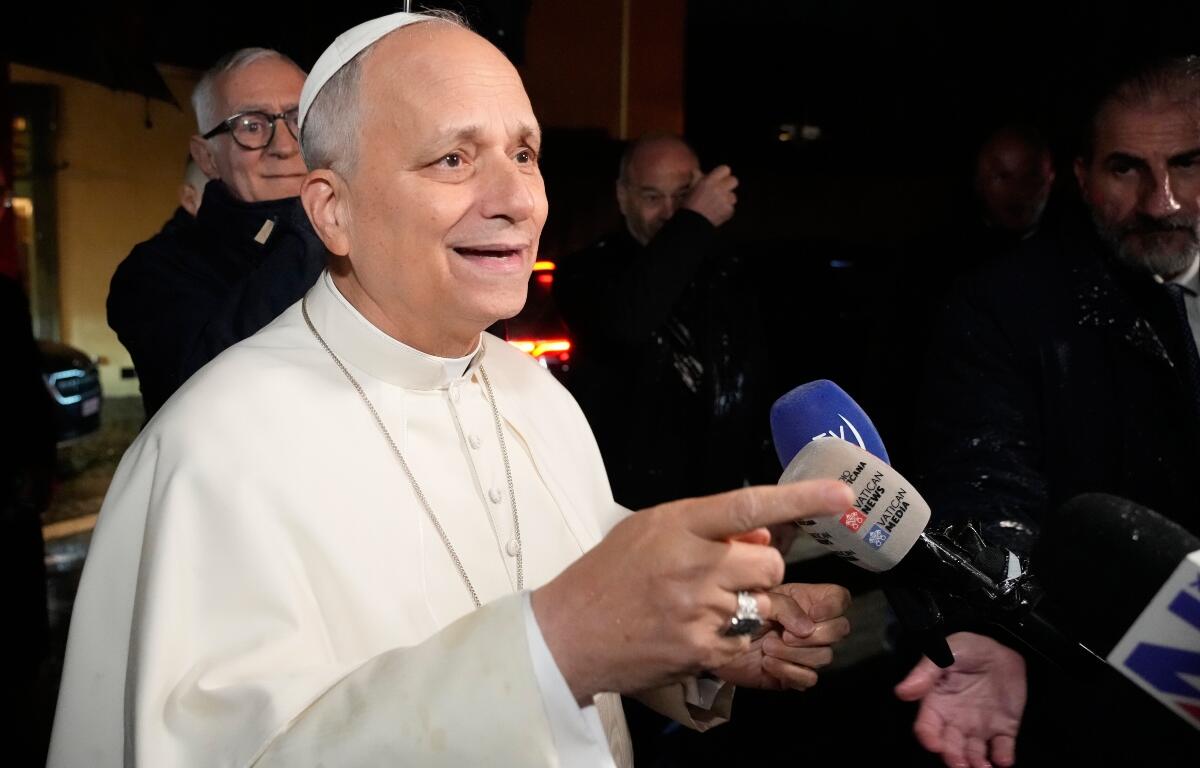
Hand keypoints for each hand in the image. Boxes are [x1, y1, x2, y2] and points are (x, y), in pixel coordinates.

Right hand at [532, 481, 852, 703]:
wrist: (568, 633)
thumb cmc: (607, 575)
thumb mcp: (649, 529)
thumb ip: (706, 526)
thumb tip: (764, 532)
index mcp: (678, 524)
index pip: (750, 504)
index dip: (802, 498)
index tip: (843, 494)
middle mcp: (693, 564)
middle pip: (769, 563)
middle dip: (758, 570)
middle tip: (723, 576)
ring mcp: (700, 610)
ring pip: (762, 604)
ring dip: (745, 605)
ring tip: (700, 607)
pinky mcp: (703, 650)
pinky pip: (746, 639)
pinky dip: (731, 636)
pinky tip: (694, 631)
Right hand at [682, 165, 737, 226]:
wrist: (691, 224)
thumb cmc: (689, 206)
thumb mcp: (690, 189)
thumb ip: (696, 178)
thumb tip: (697, 171)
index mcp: (709, 181)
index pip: (725, 169)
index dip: (723, 174)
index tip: (720, 179)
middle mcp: (719, 189)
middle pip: (734, 180)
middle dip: (729, 185)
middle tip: (722, 191)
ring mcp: (725, 200)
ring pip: (734, 196)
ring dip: (727, 200)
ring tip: (717, 205)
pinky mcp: (729, 210)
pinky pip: (731, 208)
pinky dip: (726, 211)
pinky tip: (717, 213)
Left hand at [713, 583, 850, 689]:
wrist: (714, 640)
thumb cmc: (736, 613)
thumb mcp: (760, 599)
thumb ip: (785, 606)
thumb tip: (807, 628)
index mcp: (805, 600)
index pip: (840, 599)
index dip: (832, 606)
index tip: (812, 612)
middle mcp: (811, 625)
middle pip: (840, 629)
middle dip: (813, 635)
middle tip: (784, 634)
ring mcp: (805, 651)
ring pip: (824, 656)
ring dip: (794, 654)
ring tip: (767, 647)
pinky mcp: (794, 674)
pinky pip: (809, 678)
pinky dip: (788, 671)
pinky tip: (768, 663)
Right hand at [895, 632, 1026, 767]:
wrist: (1001, 648)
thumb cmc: (966, 649)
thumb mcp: (944, 654)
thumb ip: (925, 673)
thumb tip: (901, 693)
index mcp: (936, 705)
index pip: (927, 728)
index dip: (928, 738)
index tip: (935, 745)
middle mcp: (955, 721)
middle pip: (950, 747)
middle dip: (954, 759)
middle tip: (960, 765)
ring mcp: (979, 727)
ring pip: (974, 754)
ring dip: (977, 764)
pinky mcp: (1004, 729)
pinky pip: (1002, 749)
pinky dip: (1003, 757)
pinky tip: (1003, 759)